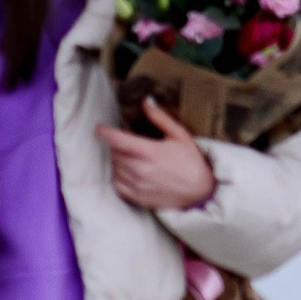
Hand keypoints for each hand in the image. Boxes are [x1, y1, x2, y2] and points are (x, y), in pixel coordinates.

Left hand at [97, 101, 215, 211]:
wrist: (201, 192)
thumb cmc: (192, 162)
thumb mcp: (180, 135)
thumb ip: (160, 118)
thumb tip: (146, 101)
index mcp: (149, 151)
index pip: (117, 140)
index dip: (104, 132)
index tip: (99, 128)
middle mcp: (140, 169)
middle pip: (114, 153)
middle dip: (115, 145)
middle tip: (125, 142)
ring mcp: (138, 185)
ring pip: (114, 168)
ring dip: (117, 161)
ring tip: (129, 156)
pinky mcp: (138, 198)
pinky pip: (117, 185)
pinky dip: (119, 177)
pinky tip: (128, 172)